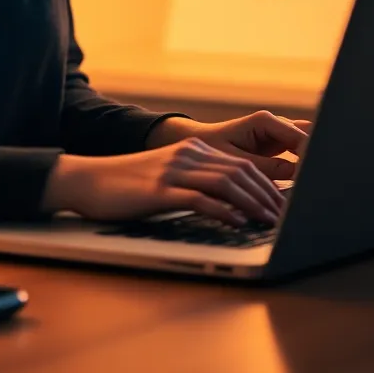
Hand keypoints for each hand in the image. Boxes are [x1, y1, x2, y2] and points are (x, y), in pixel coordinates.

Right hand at [42, 139, 285, 226]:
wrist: (88, 180)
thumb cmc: (126, 186)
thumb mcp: (166, 178)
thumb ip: (195, 183)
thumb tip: (230, 204)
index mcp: (190, 149)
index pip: (240, 164)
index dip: (265, 184)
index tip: (283, 205)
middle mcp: (186, 155)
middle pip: (239, 171)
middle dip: (267, 195)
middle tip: (285, 217)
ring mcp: (173, 171)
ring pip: (226, 182)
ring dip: (253, 204)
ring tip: (270, 221)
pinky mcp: (161, 190)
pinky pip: (201, 198)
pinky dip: (224, 211)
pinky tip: (237, 222)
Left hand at [147, 111, 310, 179]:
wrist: (199, 144)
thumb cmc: (211, 149)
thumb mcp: (236, 161)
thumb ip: (266, 166)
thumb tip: (296, 173)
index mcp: (266, 121)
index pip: (301, 138)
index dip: (312, 158)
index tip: (318, 179)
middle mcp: (278, 124)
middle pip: (310, 138)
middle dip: (318, 157)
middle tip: (325, 183)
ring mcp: (281, 134)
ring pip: (309, 145)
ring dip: (313, 164)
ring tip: (320, 188)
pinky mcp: (280, 147)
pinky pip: (300, 155)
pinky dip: (305, 170)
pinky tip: (308, 188)